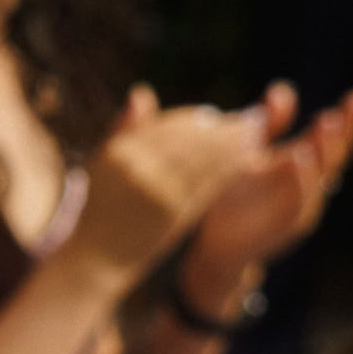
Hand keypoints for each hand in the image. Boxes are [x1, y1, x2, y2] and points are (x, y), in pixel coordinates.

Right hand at [59, 88, 269, 306]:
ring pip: (204, 155)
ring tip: (256, 135)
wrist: (95, 260)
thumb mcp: (103, 168)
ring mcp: (153, 186)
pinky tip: (247, 160)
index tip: (218, 116)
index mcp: (119, 150)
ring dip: (236, 141)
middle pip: (191, 136)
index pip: (169, 124)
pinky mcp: (170, 209)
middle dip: (226, 126)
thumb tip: (142, 93)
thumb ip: (124, 130)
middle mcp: (135, 163)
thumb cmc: (102, 214)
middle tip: (255, 120)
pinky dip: (231, 166)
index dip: (198, 118)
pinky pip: (207, 180)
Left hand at [175, 84, 352, 318]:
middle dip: (344, 131)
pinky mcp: (281, 224)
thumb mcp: (253, 153)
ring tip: (327, 120)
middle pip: (336, 156)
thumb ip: (269, 122)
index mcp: (301, 166)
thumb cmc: (235, 199)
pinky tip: (299, 154)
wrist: (216, 246)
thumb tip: (283, 89)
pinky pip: (297, 200)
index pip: (334, 139)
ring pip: (321, 176)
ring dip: (325, 148)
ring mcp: (298, 206)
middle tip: (351, 105)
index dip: (350, 119)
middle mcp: (306, 186)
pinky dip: (302, 178)